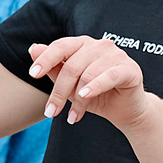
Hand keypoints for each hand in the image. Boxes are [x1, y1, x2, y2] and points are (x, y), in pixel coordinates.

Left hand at [26, 35, 145, 127]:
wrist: (125, 111)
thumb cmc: (95, 96)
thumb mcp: (70, 86)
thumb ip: (54, 68)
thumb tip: (32, 48)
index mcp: (83, 44)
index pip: (61, 46)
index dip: (46, 59)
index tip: (33, 74)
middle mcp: (100, 45)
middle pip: (72, 66)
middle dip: (59, 92)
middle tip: (51, 112)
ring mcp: (116, 55)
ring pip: (87, 75)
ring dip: (77, 100)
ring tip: (72, 117)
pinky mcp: (130, 69)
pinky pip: (108, 77)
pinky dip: (94, 87)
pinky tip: (84, 97)